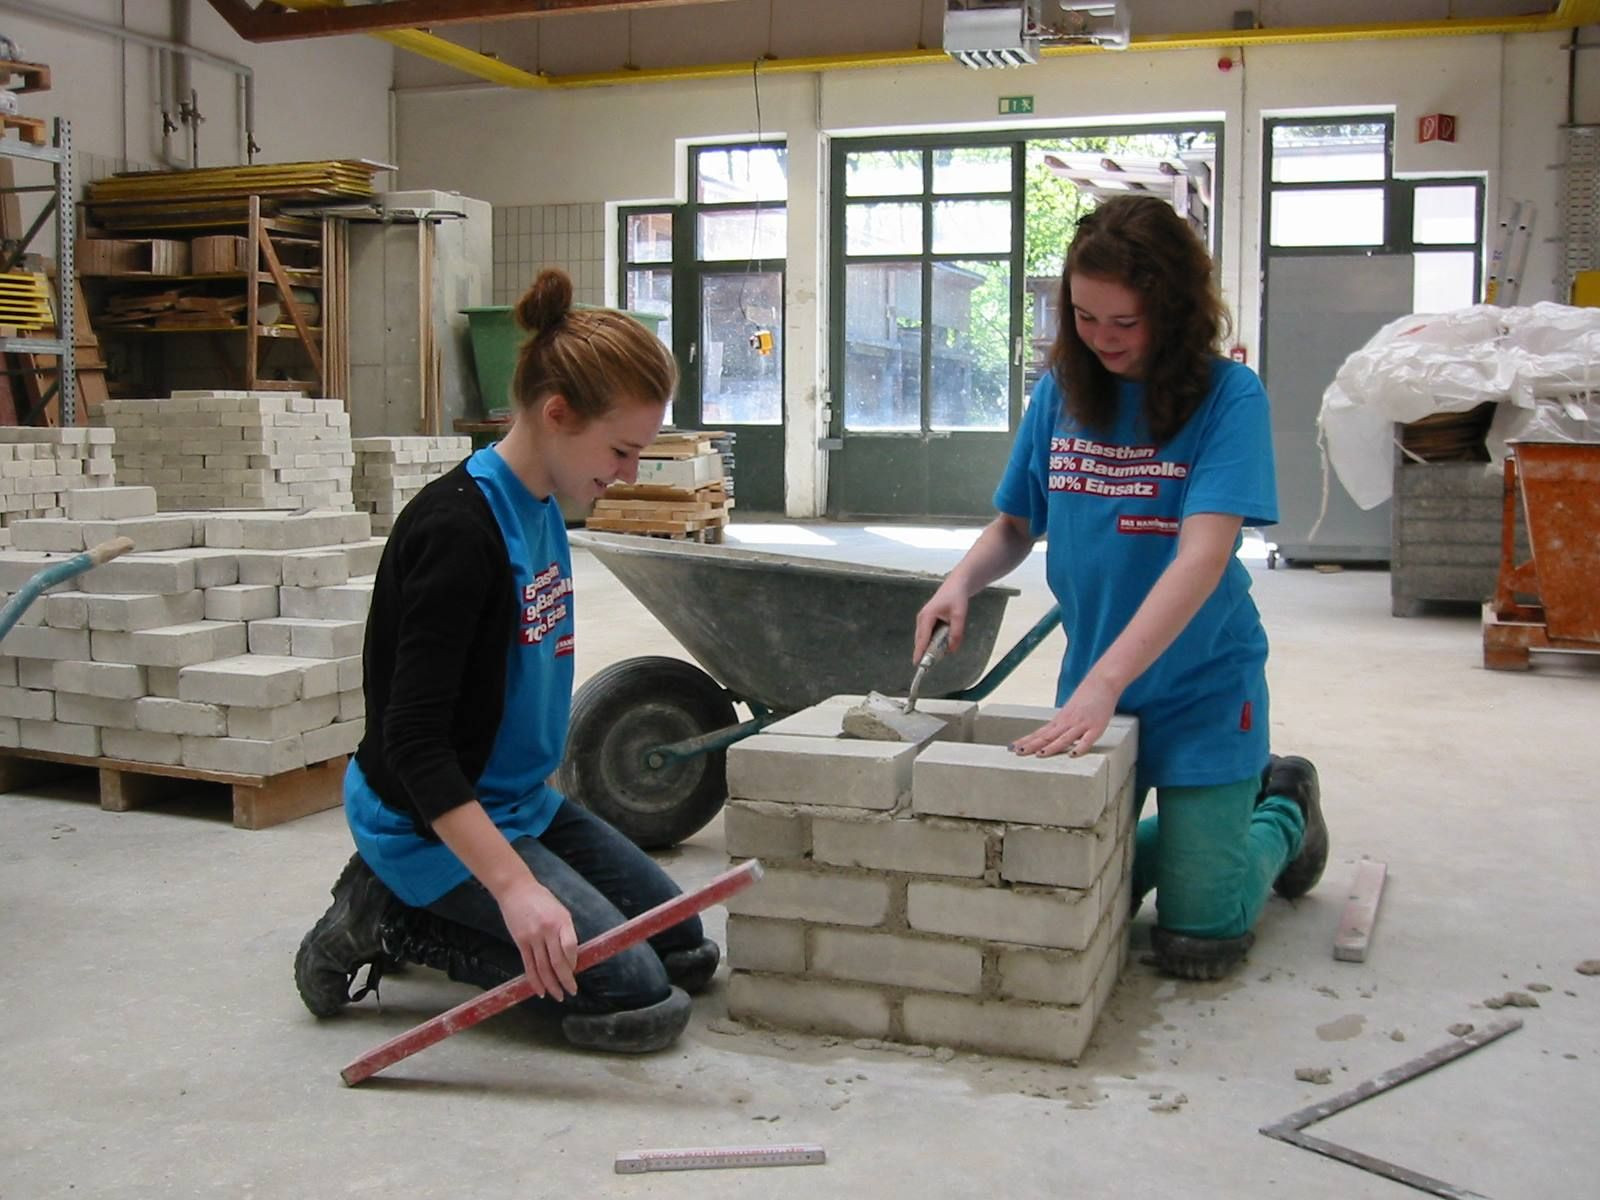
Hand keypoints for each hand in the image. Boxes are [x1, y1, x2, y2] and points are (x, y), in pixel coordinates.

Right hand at [495, 876, 578, 997]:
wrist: (516, 890)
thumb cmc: (542, 900)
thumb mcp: (560, 911)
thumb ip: (566, 932)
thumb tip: (571, 957)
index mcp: (561, 920)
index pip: (570, 947)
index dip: (573, 962)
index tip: (575, 970)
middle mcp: (547, 930)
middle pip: (557, 961)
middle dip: (565, 980)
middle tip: (571, 992)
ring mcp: (532, 937)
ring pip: (542, 967)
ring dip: (551, 985)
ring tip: (558, 996)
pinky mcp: (520, 942)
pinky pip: (528, 965)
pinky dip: (535, 980)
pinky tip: (540, 990)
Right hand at [914, 583, 967, 663]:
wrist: (956, 586)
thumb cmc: (956, 597)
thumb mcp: (959, 615)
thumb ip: (956, 633)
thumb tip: (951, 650)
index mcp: (927, 616)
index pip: (922, 638)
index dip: (920, 652)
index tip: (917, 664)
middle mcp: (922, 619)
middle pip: (921, 641)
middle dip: (925, 652)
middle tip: (930, 665)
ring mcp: (923, 620)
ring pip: (924, 639)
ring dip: (930, 648)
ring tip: (938, 655)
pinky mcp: (927, 622)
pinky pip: (928, 636)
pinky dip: (932, 642)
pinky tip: (941, 645)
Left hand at [1010, 675, 1120, 758]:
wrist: (1102, 682)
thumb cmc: (1087, 697)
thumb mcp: (1070, 711)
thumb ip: (1062, 725)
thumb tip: (1052, 737)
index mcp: (1060, 720)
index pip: (1039, 733)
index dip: (1026, 741)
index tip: (1012, 747)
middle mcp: (1067, 722)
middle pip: (1046, 736)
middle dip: (1031, 745)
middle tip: (1018, 752)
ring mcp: (1081, 724)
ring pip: (1063, 738)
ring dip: (1051, 747)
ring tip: (1039, 755)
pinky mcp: (1096, 727)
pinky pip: (1087, 740)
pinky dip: (1079, 748)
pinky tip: (1072, 755)